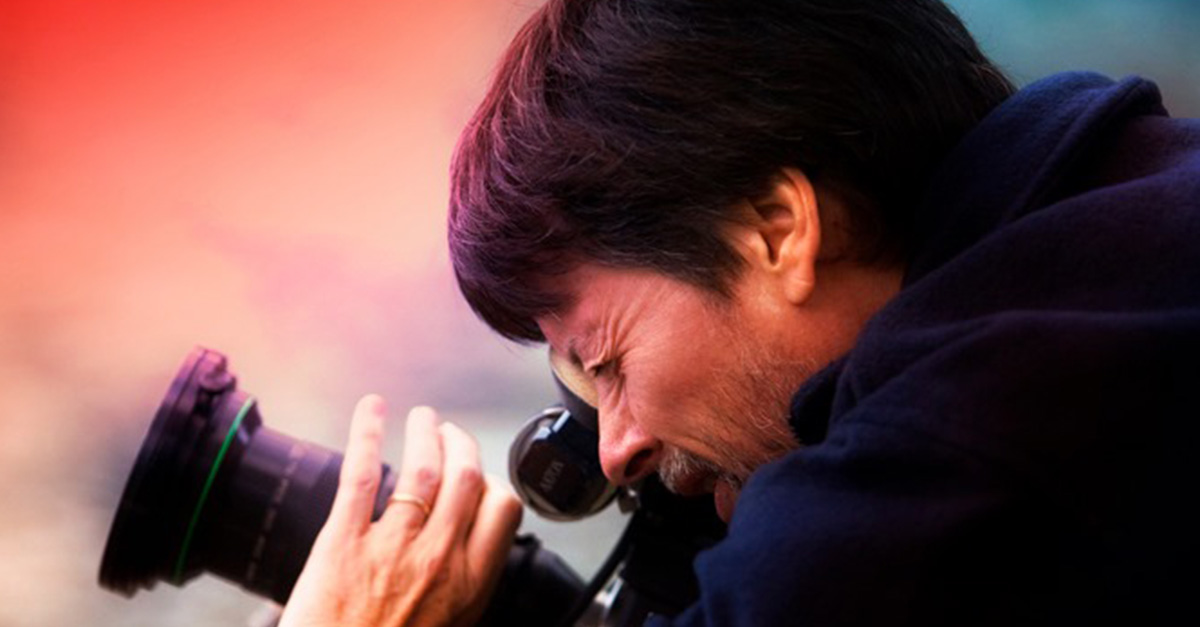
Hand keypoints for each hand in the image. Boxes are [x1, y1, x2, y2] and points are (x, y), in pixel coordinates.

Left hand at [278, 395, 522, 626]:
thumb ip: (463, 590)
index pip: (503, 508)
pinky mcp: (342, 542)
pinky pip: (361, 474)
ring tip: (423, 419)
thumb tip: (471, 558)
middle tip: (450, 433)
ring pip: (422, 468)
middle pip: (465, 476)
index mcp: (469, 584)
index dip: (494, 482)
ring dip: (426, 433)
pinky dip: (368, 433)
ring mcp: (391, 547)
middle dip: (461, 444)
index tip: (481, 476)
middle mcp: (437, 559)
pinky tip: (373, 410)